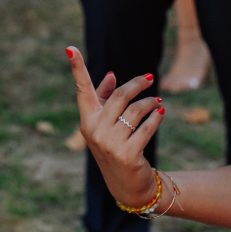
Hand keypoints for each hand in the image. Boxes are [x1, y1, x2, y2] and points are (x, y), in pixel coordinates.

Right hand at [66, 46, 161, 208]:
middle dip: (138, 84)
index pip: (82, 90)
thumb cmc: (116, 146)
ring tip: (157, 103)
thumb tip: (111, 75)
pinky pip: (146, 127)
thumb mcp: (108, 124)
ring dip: (150, 103)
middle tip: (150, 79)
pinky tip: (161, 112)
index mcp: (87, 119)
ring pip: (136, 111)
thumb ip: (107, 100)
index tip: (70, 48)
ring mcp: (110, 143)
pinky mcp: (127, 154)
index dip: (77, 69)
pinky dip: (156, 117)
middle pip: (120, 96)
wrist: (127, 183)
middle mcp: (95, 130)